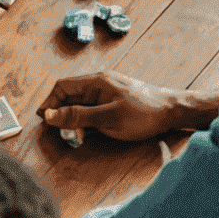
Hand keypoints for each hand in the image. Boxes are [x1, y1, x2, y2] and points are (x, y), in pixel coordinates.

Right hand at [38, 71, 187, 142]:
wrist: (174, 111)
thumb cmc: (143, 113)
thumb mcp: (108, 118)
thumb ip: (78, 116)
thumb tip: (50, 115)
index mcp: (95, 82)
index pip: (62, 87)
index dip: (50, 102)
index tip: (44, 119)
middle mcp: (99, 83)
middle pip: (71, 96)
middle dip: (64, 114)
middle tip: (60, 133)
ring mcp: (109, 91)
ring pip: (83, 104)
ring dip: (78, 120)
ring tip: (80, 136)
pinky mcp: (117, 100)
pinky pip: (95, 108)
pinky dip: (91, 121)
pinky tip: (96, 132)